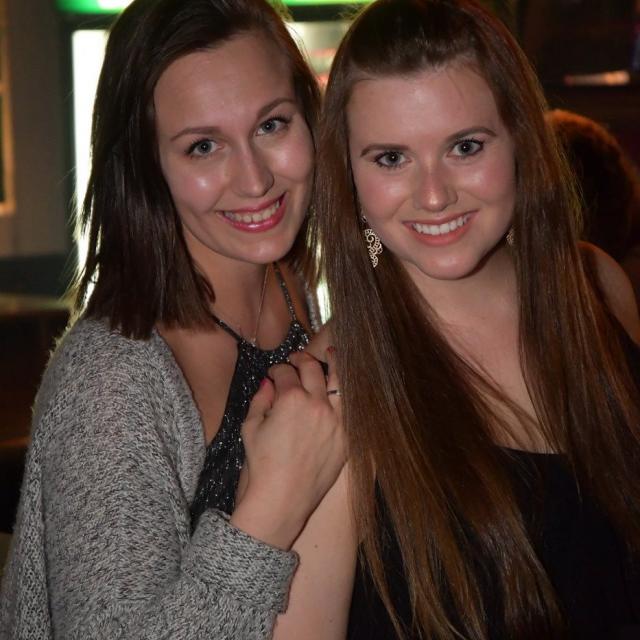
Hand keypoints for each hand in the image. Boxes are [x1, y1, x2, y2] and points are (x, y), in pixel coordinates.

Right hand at [231, 348, 343, 549]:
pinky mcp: (346, 436)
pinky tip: (343, 387)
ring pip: (340, 381)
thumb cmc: (261, 465)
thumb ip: (260, 399)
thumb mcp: (250, 427)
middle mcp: (317, 404)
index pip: (285, 372)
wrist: (281, 499)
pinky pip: (350, 408)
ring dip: (335, 364)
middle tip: (296, 360)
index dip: (277, 369)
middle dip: (301, 359)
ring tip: (332, 354)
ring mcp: (336, 420)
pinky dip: (345, 394)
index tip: (273, 373)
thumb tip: (268, 383)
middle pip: (312, 369)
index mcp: (291, 399)